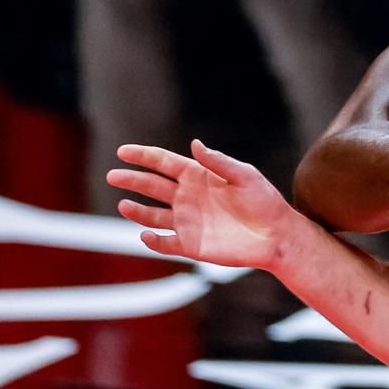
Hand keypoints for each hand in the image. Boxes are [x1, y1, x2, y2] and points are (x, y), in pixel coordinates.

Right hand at [110, 140, 305, 271]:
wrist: (276, 235)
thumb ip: (219, 162)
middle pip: (152, 186)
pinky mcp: (191, 245)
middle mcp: (188, 197)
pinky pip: (165, 243)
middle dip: (132, 180)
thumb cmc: (264, 201)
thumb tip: (194, 144)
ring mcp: (188, 221)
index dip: (143, 156)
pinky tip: (146, 235)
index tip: (122, 151)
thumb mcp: (245, 176)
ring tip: (123, 205)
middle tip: (112, 175)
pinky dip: (153, 241)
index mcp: (198, 176)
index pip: (164, 163)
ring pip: (153, 216)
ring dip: (137, 212)